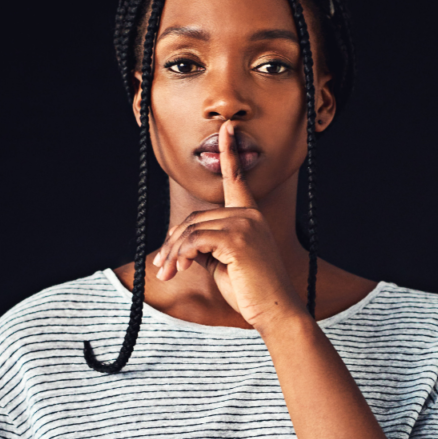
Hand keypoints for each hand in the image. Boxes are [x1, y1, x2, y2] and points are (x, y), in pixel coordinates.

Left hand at [152, 120, 306, 328]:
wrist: (274, 310)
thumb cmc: (249, 290)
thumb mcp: (221, 263)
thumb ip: (203, 245)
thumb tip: (177, 243)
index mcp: (249, 215)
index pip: (237, 178)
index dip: (230, 151)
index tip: (227, 127)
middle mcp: (249, 213)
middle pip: (194, 217)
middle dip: (173, 243)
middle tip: (163, 267)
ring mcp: (245, 224)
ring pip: (191, 229)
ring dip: (173, 253)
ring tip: (169, 273)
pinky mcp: (238, 239)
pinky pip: (194, 240)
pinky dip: (180, 254)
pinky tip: (180, 269)